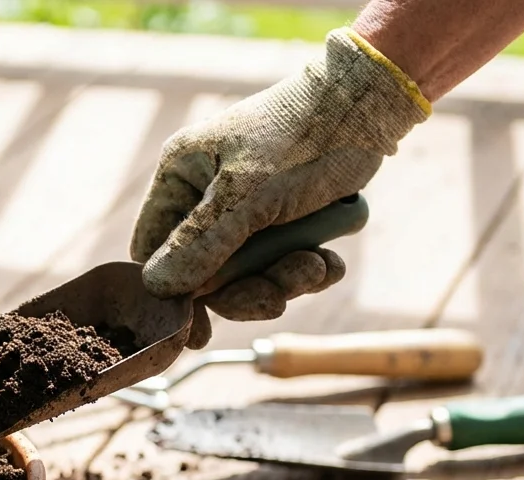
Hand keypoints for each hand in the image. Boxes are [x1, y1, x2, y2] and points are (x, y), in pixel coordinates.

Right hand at [130, 28, 428, 345]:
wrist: (370, 105)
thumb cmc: (299, 137)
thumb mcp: (247, 194)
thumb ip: (201, 243)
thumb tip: (157, 287)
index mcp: (180, 177)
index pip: (153, 249)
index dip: (172, 293)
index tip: (199, 329)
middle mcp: (206, 195)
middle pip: (205, 274)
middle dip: (245, 290)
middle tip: (275, 298)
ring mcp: (247, 210)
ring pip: (249, 274)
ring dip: (283, 281)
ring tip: (314, 267)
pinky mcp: (285, 218)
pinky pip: (283, 263)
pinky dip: (307, 269)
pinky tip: (328, 260)